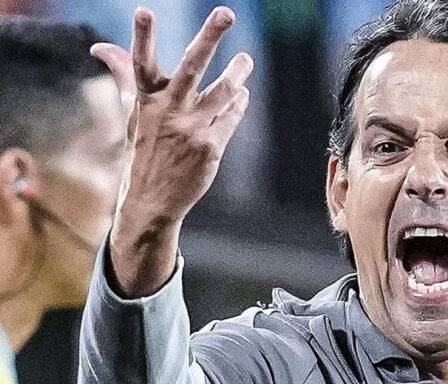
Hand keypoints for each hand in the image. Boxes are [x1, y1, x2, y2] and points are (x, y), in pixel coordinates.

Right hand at [92, 6, 253, 296]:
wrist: (152, 199)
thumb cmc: (143, 150)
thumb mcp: (132, 113)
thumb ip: (124, 77)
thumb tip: (101, 47)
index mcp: (146, 101)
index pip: (140, 64)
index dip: (142, 37)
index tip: (144, 10)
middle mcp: (169, 112)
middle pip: (191, 67)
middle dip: (208, 37)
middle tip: (226, 12)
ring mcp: (192, 129)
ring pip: (223, 91)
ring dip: (237, 73)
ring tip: (245, 59)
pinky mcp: (211, 146)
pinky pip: (230, 116)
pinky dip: (238, 103)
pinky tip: (242, 95)